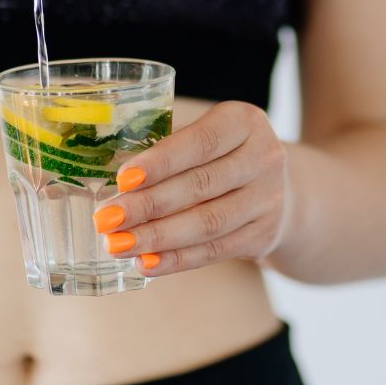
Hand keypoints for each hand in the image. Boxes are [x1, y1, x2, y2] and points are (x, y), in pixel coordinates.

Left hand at [92, 101, 290, 275]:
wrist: (279, 187)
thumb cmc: (220, 154)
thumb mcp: (205, 134)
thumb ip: (167, 145)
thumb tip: (109, 172)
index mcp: (243, 121)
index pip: (200, 142)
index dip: (160, 162)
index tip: (122, 179)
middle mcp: (264, 158)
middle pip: (199, 186)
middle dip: (147, 205)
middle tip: (106, 219)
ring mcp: (269, 200)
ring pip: (206, 223)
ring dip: (157, 237)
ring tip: (118, 245)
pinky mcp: (264, 236)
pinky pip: (214, 251)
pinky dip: (176, 260)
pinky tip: (145, 263)